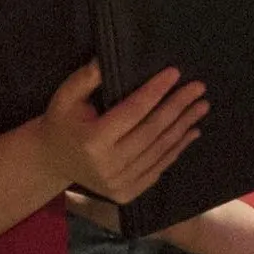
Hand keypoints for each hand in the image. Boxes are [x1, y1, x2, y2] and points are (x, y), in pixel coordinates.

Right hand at [43, 63, 208, 208]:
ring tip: (201, 107)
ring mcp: (119, 183)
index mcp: (93, 141)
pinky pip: (158, 169)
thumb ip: (86, 78)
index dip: (155, 91)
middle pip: (152, 131)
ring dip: (184, 127)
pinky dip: (177, 149)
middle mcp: (108, 165)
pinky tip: (191, 132)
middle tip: (198, 88)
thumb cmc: (61, 122)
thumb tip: (106, 59)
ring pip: (159, 151)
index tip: (174, 73)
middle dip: (178, 107)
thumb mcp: (65, 96)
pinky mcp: (127, 193)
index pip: (133, 111)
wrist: (53, 161)